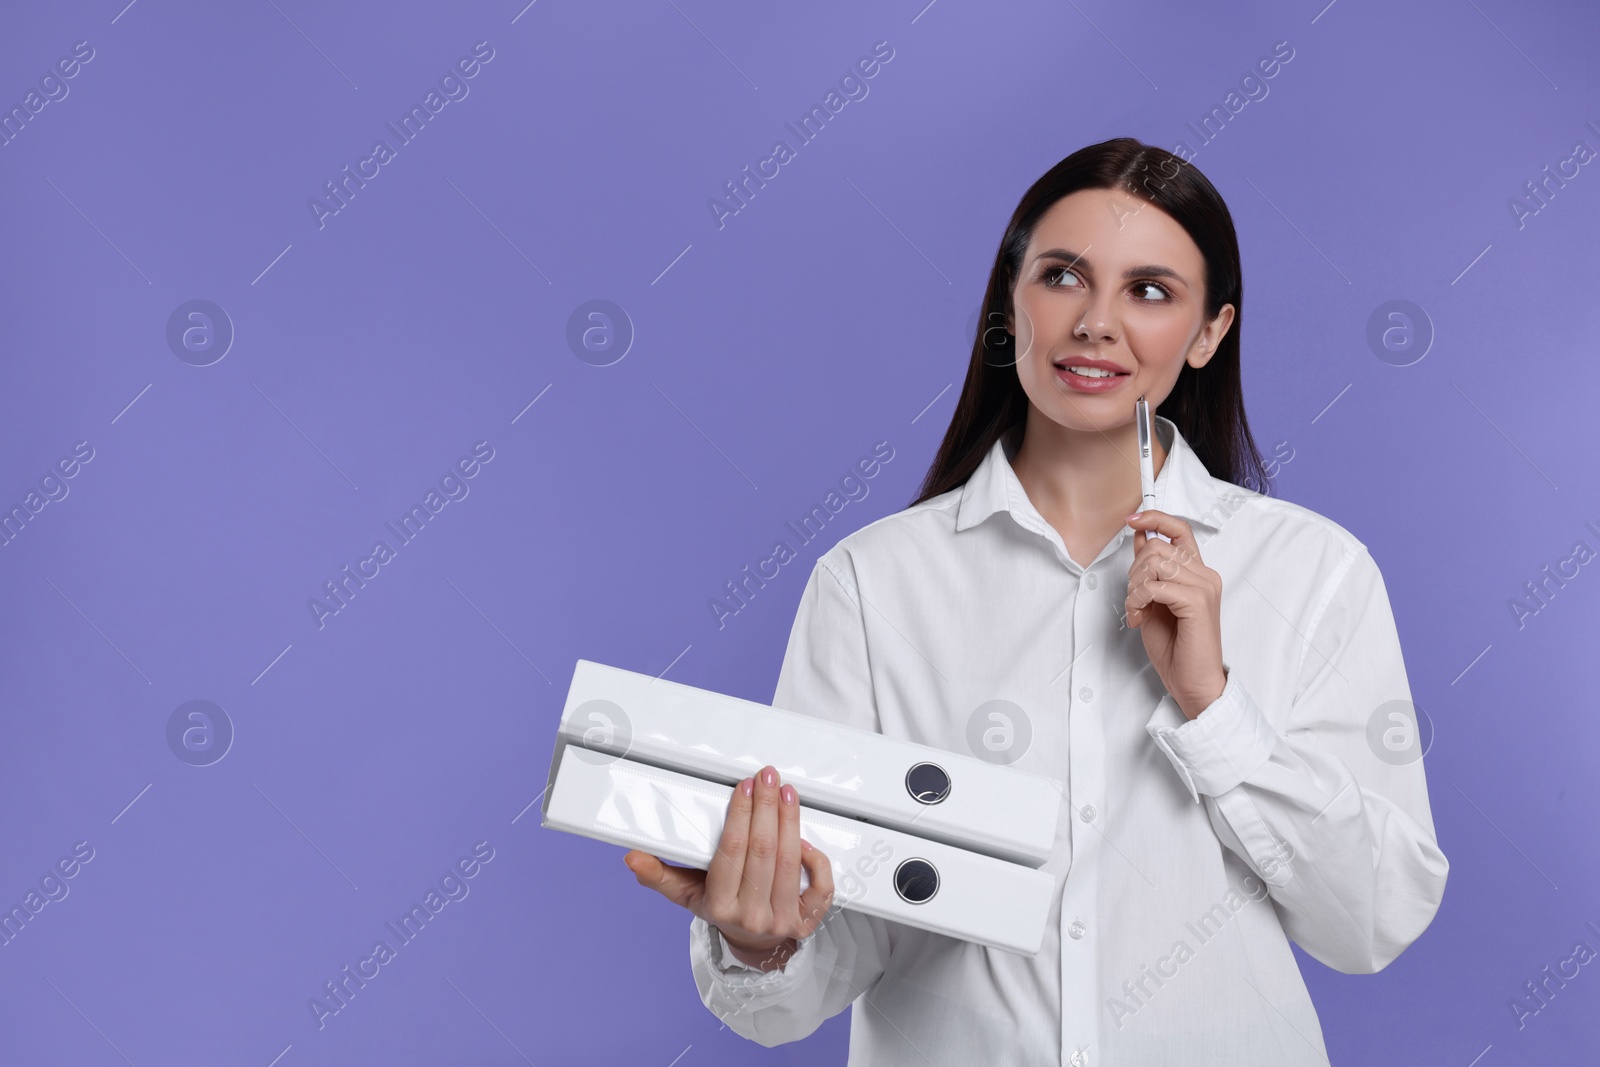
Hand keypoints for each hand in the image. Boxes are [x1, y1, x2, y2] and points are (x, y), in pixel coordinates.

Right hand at [623, 764, 834, 971]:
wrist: (751, 943)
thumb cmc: (719, 908)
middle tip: (767, 777)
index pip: (732, 852)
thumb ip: (658, 874)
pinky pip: (820, 886)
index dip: (740, 815)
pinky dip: (816, 858)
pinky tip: (805, 835)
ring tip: (785, 792)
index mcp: (720, 905)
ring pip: (790, 862)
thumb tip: (633, 856)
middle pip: (763, 852)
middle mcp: (752, 914)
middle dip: (766, 807)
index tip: (744, 787)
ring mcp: (782, 919)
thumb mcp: (685, 893)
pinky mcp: (807, 920)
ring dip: (790, 820)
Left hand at [1124, 510, 1227, 719]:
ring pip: (1155, 562)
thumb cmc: (1176, 647)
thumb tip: (1141, 537)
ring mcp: (1204, 587)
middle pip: (1158, 547)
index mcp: (1198, 573)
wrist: (1193, 681)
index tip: (1132, 520)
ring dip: (1134, 587)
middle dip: (1134, 571)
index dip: (1155, 518)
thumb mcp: (1154, 601)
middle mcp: (1205, 575)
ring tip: (1136, 610)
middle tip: (1134, 599)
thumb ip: (1150, 571)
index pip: (1180, 530)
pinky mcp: (1197, 601)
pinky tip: (1139, 618)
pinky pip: (1156, 585)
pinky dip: (1138, 600)